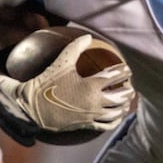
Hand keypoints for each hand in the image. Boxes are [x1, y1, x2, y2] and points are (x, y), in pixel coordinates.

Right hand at [0, 35, 133, 131]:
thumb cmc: (47, 83)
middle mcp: (94, 103)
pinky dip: (114, 121)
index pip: (114, 77)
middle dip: (127, 91)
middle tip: (130, 86)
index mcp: (91, 86)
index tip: (127, 69)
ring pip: (115, 113)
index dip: (123, 72)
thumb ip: (75, 47)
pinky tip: (116, 117)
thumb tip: (88, 37)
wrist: (32, 107)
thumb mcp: (61, 62)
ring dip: (123, 106)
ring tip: (126, 102)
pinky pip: (106, 125)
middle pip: (120, 97)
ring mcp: (91, 116)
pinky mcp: (85, 125)